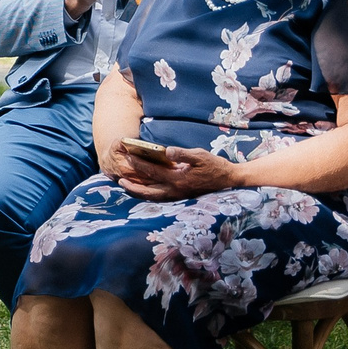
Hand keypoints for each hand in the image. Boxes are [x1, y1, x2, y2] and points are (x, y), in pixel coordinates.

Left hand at [111, 144, 241, 199]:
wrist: (228, 179)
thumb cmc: (214, 165)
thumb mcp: (200, 155)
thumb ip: (183, 154)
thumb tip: (168, 151)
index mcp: (179, 179)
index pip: (153, 171)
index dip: (139, 164)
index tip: (127, 157)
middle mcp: (176, 190)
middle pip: (149, 191)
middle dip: (133, 186)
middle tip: (119, 180)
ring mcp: (178, 195)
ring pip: (153, 197)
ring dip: (139, 193)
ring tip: (126, 187)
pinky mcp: (180, 196)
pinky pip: (160, 197)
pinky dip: (148, 194)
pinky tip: (142, 189)